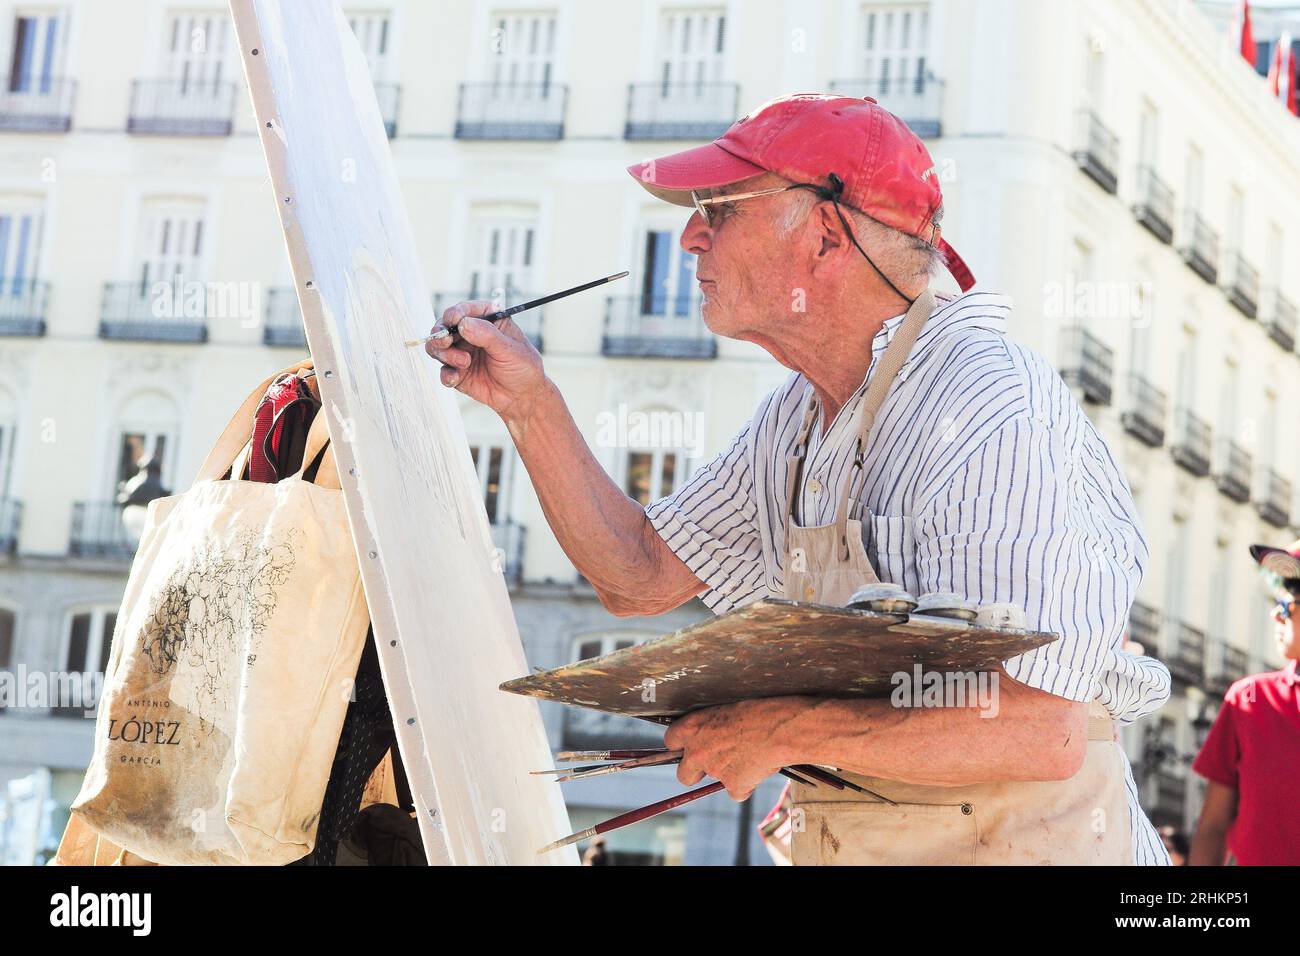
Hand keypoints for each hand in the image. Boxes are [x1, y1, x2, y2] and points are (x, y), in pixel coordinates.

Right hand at [424, 300, 547, 423]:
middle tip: (447, 342)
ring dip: (445, 353)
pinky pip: (443, 370)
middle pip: (444, 326)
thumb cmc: (522, 367)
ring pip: (438, 347)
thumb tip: (463, 324)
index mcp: (487, 320)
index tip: (453, 320)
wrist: (522, 397)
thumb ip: (487, 335)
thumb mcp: (509, 348)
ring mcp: (462, 352)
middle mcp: (471, 333)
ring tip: (464, 363)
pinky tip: (456, 378)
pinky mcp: (457, 372)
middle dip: (441, 333)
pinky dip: (446, 374)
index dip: (456, 313)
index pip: (465, 309)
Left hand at [663, 697, 802, 800]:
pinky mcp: (733, 785)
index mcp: (692, 727)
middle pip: (683, 775)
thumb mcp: (726, 710)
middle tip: (714, 763)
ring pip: (715, 782)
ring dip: (727, 775)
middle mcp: (697, 752)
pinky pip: (736, 792)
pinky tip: (759, 768)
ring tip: (748, 757)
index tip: (692, 746)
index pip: (671, 741)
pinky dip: (746, 784)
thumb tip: (711, 736)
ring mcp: (714, 771)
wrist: (782, 728)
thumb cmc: (758, 711)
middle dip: (696, 772)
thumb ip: (711, 727)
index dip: (682, 746)